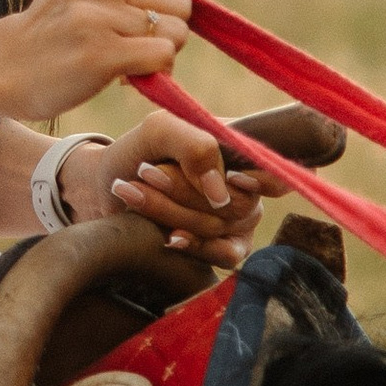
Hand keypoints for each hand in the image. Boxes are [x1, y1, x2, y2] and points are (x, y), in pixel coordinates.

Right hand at [0, 0, 211, 121]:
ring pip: (176, 31)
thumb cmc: (60, 25)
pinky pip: (163, 56)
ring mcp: (94, 15)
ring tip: (123, 54)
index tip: (139, 14)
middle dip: (168, 26)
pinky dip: (154, 70)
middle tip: (130, 39)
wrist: (4, 66)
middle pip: (181, 1)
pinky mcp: (98, 54)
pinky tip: (124, 72)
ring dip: (160, 51)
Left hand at [58, 107, 270, 263]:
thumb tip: (223, 192)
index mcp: (242, 149)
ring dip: (171, 210)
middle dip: (184, 189)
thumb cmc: (137, 152)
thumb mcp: (159, 130)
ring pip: (221, 224)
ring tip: (133, 191)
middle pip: (239, 200)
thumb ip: (195, 145)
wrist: (108, 187)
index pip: (276, 168)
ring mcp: (238, 218)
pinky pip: (226, 255)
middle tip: (144, 172)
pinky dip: (197, 246)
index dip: (264, 179)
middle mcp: (248, 184)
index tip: (233, 178)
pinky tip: (171, 237)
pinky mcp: (223, 246)